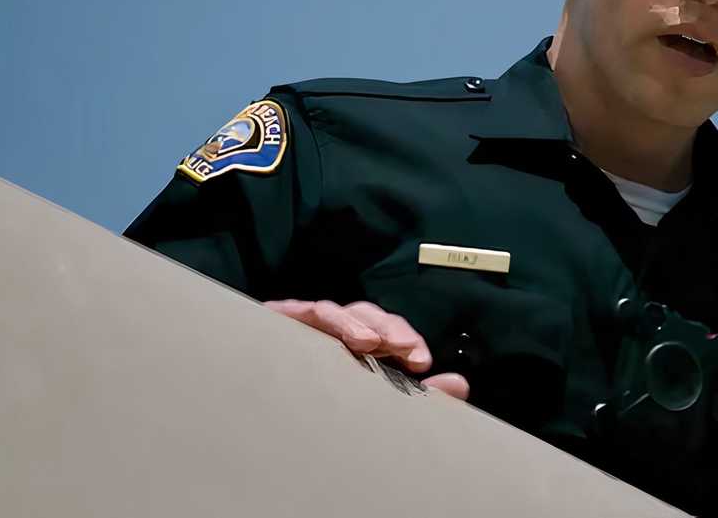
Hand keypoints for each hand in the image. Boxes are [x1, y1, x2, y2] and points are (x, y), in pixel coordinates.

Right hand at [263, 299, 469, 399]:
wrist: (256, 405)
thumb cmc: (317, 400)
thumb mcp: (374, 400)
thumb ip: (419, 394)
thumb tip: (461, 384)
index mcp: (359, 345)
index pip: (388, 333)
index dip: (406, 340)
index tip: (422, 363)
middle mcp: (336, 330)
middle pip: (368, 316)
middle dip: (391, 329)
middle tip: (409, 352)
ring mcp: (309, 324)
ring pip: (339, 311)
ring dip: (357, 324)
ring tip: (372, 344)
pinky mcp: (281, 320)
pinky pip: (305, 311)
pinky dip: (323, 318)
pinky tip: (334, 330)